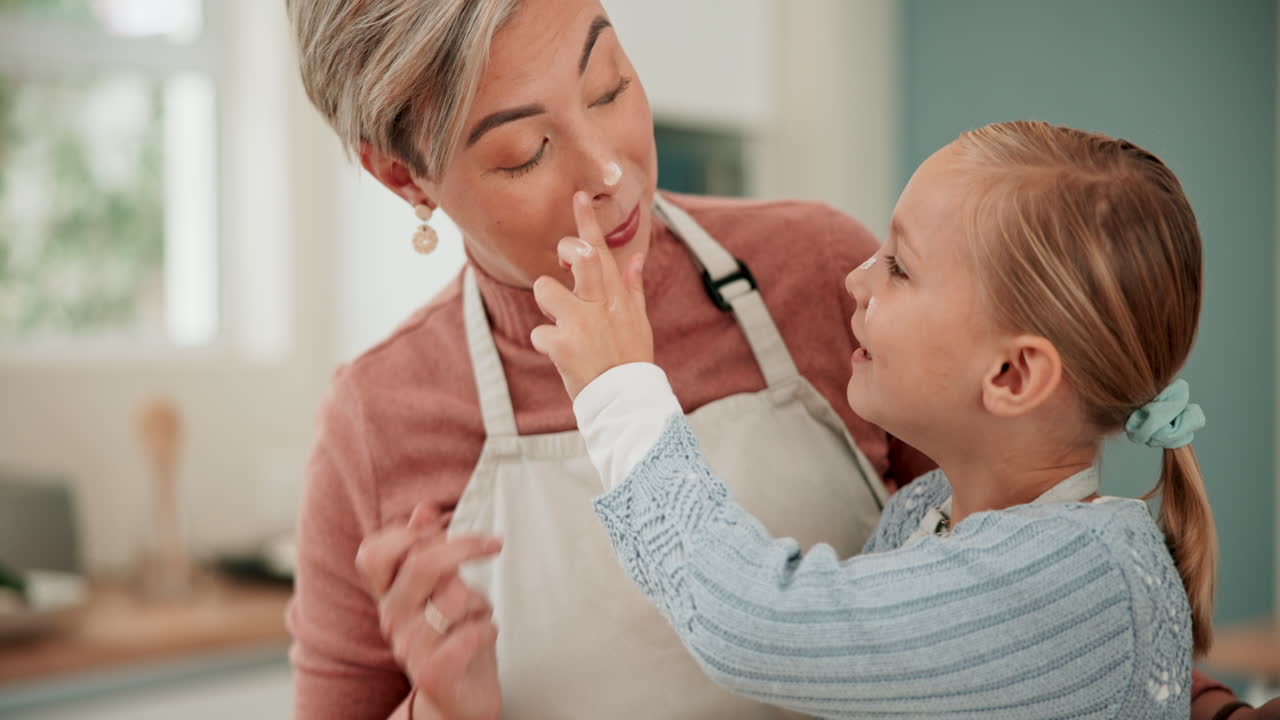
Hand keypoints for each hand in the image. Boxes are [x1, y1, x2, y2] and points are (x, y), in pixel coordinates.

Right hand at [355, 504, 503, 719]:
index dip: (407, 531)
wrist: (458, 699)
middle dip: (463, 547)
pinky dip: (486, 630)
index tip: (444, 525)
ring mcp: (410, 647)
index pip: (374, 553)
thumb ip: (428, 549)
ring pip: (453, 598)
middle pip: (421, 564)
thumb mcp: (441, 590)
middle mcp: (394, 619)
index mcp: (391, 594)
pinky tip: (486, 633)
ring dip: (481, 599)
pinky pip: (466, 637)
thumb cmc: (453, 638)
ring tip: (481, 612)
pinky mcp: (433, 674)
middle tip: (492, 544)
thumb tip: (422, 510)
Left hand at [531, 191, 652, 398]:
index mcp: (617, 296)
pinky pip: (539, 333)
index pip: (602, 251)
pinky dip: (547, 344)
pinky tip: (561, 356)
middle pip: (576, 257)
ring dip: (547, 305)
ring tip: (562, 324)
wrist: (626, 399)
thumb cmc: (631, 358)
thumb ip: (632, 287)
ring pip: (544, 289)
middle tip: (564, 266)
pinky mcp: (562, 345)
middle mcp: (599, 303)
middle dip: (564, 252)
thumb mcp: (638, 321)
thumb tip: (635, 258)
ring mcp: (580, 322)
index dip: (587, 222)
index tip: (578, 195)